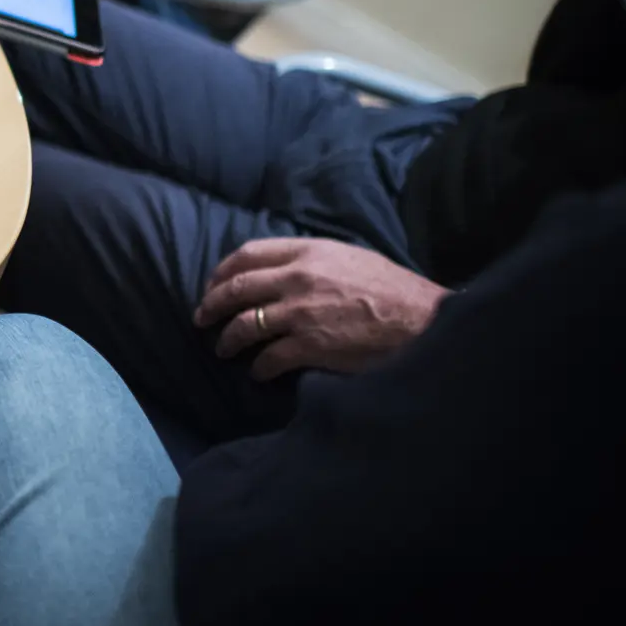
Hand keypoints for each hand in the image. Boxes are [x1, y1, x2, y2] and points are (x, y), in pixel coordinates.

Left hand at [194, 238, 450, 380]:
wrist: (423, 319)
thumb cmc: (392, 289)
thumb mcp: (349, 257)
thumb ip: (313, 259)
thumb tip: (282, 270)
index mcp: (307, 252)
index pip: (247, 254)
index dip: (222, 271)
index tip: (212, 284)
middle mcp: (297, 278)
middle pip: (236, 289)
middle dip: (212, 305)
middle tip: (201, 318)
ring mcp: (300, 313)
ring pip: (245, 326)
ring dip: (228, 340)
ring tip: (224, 348)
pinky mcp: (310, 346)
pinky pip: (269, 358)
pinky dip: (257, 368)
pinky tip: (257, 373)